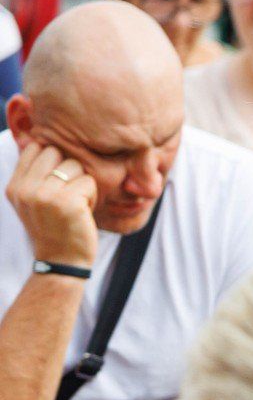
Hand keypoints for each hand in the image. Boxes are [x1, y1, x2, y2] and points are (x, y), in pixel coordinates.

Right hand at [8, 141, 96, 267]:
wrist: (61, 262)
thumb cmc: (55, 228)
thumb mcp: (35, 200)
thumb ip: (35, 172)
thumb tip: (38, 136)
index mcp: (14, 186)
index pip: (36, 148)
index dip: (55, 159)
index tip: (58, 181)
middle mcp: (25, 189)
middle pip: (57, 151)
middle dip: (70, 169)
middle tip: (68, 195)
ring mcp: (44, 195)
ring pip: (76, 165)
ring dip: (82, 184)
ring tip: (74, 205)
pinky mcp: (67, 202)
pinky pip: (89, 181)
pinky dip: (92, 196)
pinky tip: (82, 213)